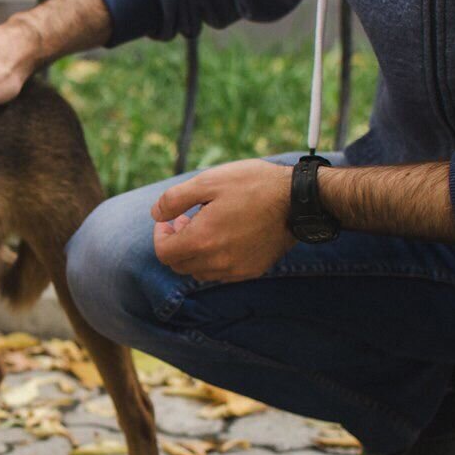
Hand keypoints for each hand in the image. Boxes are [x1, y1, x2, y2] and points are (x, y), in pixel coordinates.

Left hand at [151, 158, 294, 281]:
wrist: (299, 200)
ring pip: (199, 271)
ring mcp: (236, 269)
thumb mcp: (208, 181)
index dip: (160, 236)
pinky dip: (214, 259)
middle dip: (175, 243)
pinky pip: (222, 273)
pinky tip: (225, 236)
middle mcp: (217, 262)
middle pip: (179, 265)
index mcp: (202, 241)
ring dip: (194, 253)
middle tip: (186, 219)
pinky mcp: (252, 270)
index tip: (170, 219)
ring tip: (206, 226)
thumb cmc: (253, 185)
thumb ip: (174, 199)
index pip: (163, 253)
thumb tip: (155, 214)